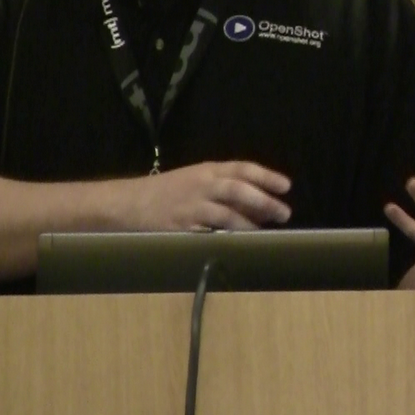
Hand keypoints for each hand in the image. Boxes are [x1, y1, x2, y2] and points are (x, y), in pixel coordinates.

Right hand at [133, 161, 291, 230]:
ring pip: (226, 213)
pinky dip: (225, 239)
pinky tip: (239, 246)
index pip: (242, 168)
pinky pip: (208, 233)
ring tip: (265, 233)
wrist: (128, 203)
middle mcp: (201, 185)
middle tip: (284, 213)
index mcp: (206, 170)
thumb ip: (225, 188)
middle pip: (238, 189)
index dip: (266, 176)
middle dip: (263, 201)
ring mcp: (191, 207)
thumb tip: (261, 205)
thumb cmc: (167, 192)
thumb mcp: (195, 180)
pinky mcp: (181, 228)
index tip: (287, 186)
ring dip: (249, 224)